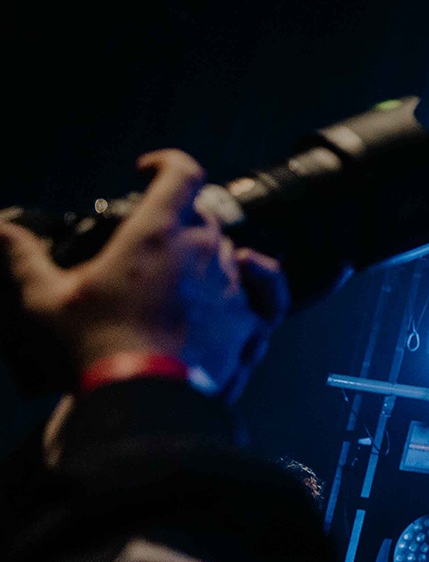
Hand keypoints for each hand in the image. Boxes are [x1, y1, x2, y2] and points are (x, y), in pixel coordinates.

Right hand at [0, 150, 289, 399]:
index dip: (166, 163)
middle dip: (178, 219)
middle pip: (202, 215)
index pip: (181, 173)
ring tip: (178, 274)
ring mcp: (232, 284)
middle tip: (151, 241)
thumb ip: (24, 257)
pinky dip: (260, 279)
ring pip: (230, 251)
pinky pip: (268, 291)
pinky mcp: (251, 321)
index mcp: (158, 233)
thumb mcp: (46, 298)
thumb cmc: (96, 347)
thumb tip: (1, 228)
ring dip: (207, 255)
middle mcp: (203, 250)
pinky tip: (247, 275)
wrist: (143, 398)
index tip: (149, 170)